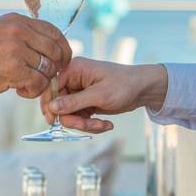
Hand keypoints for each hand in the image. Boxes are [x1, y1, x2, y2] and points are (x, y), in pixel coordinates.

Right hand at [0, 13, 71, 98]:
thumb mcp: (1, 33)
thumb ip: (24, 36)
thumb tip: (51, 50)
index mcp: (17, 21)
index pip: (54, 32)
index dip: (63, 48)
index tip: (61, 61)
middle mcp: (19, 30)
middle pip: (55, 51)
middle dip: (54, 68)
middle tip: (42, 77)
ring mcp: (16, 48)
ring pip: (47, 68)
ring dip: (40, 81)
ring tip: (25, 85)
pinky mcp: (12, 68)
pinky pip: (37, 82)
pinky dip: (32, 91)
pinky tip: (18, 90)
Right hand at [41, 58, 167, 132]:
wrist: (144, 89)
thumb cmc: (124, 85)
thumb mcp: (99, 95)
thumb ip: (74, 102)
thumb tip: (51, 107)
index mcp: (74, 70)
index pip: (51, 88)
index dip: (50, 106)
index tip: (55, 121)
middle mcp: (74, 80)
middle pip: (59, 105)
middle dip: (74, 120)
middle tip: (88, 126)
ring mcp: (79, 93)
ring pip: (70, 115)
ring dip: (85, 125)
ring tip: (103, 125)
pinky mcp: (86, 103)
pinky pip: (80, 118)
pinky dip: (91, 125)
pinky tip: (106, 124)